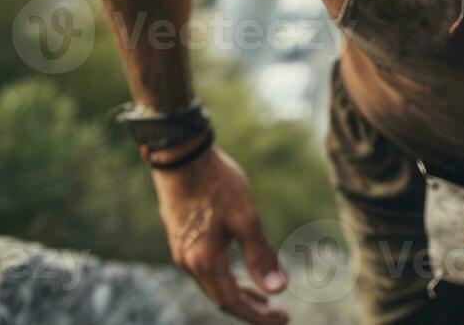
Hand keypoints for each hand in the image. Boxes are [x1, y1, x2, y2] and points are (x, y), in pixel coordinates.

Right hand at [152, 144, 289, 324]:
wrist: (181, 155)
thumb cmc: (216, 183)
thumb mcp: (245, 218)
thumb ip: (260, 255)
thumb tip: (279, 289)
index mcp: (203, 261)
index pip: (231, 302)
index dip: (257, 316)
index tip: (283, 319)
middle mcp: (188, 261)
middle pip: (221, 297)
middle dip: (251, 308)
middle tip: (278, 313)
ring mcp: (182, 250)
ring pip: (213, 283)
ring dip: (239, 292)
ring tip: (264, 297)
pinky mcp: (182, 236)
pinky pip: (207, 269)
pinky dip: (227, 276)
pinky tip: (239, 269)